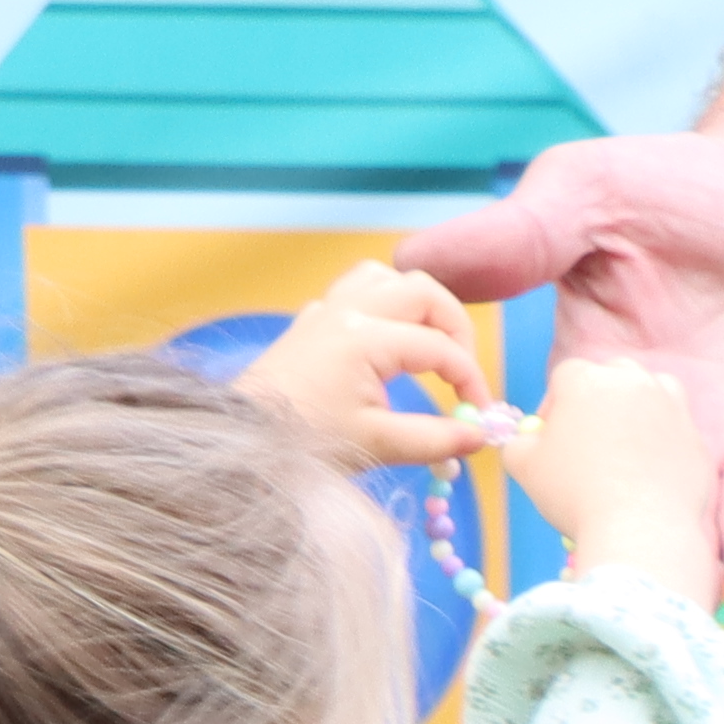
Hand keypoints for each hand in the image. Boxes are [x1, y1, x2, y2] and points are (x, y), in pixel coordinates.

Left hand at [236, 262, 517, 470]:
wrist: (243, 437)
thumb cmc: (306, 440)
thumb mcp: (379, 444)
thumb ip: (437, 439)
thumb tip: (479, 436)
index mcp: (365, 338)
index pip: (441, 349)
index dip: (471, 382)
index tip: (479, 417)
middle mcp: (348, 311)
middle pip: (423, 291)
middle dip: (456, 330)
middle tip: (462, 372)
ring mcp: (327, 310)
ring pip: (387, 278)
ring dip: (418, 305)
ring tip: (431, 343)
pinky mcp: (313, 320)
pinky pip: (357, 290)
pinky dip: (384, 306)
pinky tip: (389, 340)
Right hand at [403, 132, 723, 610]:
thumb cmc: (679, 193)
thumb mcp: (584, 200)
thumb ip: (512, 240)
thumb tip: (406, 259)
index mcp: (604, 391)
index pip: (581, 460)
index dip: (575, 504)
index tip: (573, 551)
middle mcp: (676, 438)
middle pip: (663, 513)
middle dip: (668, 555)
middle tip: (662, 598)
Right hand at [502, 354, 721, 616]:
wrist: (641, 529)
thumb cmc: (574, 495)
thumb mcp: (523, 465)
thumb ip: (519, 440)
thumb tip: (528, 438)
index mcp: (586, 380)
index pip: (567, 376)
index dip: (556, 403)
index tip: (553, 434)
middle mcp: (633, 383)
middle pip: (614, 374)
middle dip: (601, 396)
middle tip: (591, 433)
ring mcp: (672, 409)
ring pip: (655, 390)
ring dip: (641, 406)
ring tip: (626, 441)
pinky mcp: (698, 440)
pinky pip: (678, 431)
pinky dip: (666, 442)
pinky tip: (651, 470)